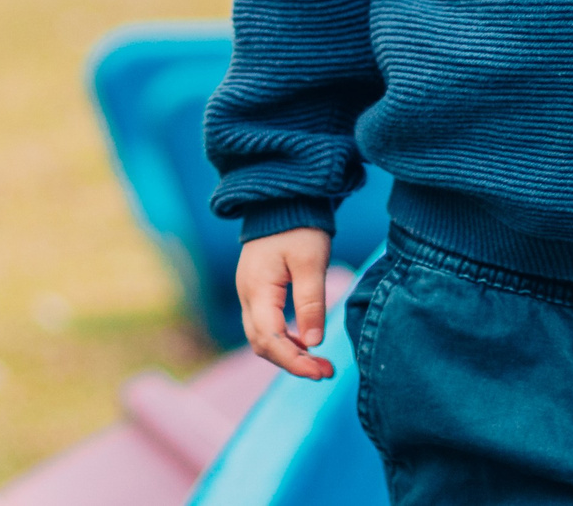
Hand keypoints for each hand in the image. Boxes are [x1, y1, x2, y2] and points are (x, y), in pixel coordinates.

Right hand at [237, 227, 334, 379]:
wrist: (283, 200)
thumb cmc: (299, 226)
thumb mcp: (311, 261)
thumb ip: (311, 301)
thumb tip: (315, 342)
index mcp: (257, 290)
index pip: (270, 340)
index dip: (294, 362)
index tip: (321, 372)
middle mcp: (247, 296)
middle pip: (262, 345)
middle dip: (292, 363)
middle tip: (325, 372)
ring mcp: (250, 294)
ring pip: (263, 338)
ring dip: (289, 354)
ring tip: (320, 363)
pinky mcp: (258, 291)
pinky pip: (266, 326)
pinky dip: (285, 341)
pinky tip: (307, 344)